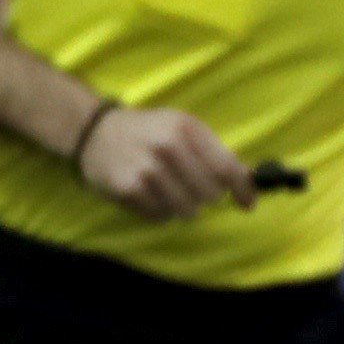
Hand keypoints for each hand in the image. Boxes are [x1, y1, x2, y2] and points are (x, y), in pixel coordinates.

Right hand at [73, 104, 254, 218]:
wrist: (95, 132)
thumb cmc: (148, 132)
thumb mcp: (182, 127)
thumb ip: (214, 152)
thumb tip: (247, 183)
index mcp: (185, 128)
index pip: (226, 167)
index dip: (242, 189)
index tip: (248, 203)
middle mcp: (166, 147)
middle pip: (209, 194)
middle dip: (205, 195)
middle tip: (191, 185)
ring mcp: (146, 170)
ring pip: (187, 210)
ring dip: (183, 206)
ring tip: (168, 189)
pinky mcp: (128, 189)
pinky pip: (161, 216)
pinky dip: (161, 211)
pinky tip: (149, 194)